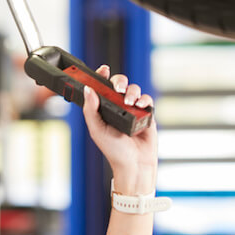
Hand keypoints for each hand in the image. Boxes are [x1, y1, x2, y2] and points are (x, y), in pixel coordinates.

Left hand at [81, 65, 156, 194]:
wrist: (134, 165)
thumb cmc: (114, 151)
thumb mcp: (97, 130)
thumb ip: (91, 110)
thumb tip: (88, 89)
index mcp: (103, 109)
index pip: (102, 87)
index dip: (102, 76)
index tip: (103, 69)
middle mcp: (118, 106)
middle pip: (119, 84)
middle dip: (119, 81)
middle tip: (118, 88)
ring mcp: (133, 110)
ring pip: (134, 90)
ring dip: (132, 92)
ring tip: (130, 103)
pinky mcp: (146, 115)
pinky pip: (147, 100)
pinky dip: (144, 99)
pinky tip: (140, 105)